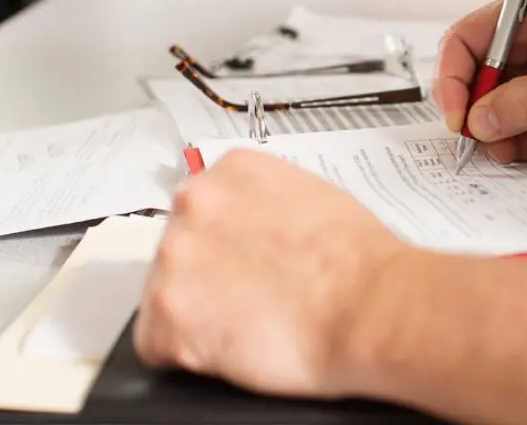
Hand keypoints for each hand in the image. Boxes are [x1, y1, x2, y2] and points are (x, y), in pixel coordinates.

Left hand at [134, 150, 409, 397]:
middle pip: (177, 252)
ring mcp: (175, 255)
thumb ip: (265, 206)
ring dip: (197, 316)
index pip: (201, 212)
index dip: (223, 248)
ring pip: (163, 297)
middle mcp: (195, 202)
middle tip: (252, 298)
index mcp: (231, 171)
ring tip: (250, 324)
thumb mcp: (313, 199)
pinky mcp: (167, 311)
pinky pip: (156, 345)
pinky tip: (233, 347)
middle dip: (207, 279)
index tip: (241, 265)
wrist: (370, 306)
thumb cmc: (359, 263)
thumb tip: (252, 230)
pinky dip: (189, 355)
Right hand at [434, 0, 526, 163]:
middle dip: (491, 120)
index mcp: (524, 15)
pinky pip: (521, 129)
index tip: (460, 120)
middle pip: (475, 86)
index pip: (463, 44)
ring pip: (497, 115)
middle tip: (508, 144)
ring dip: (519, 137)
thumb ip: (523, 103)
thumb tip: (477, 122)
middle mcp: (522, 43)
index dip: (452, 82)